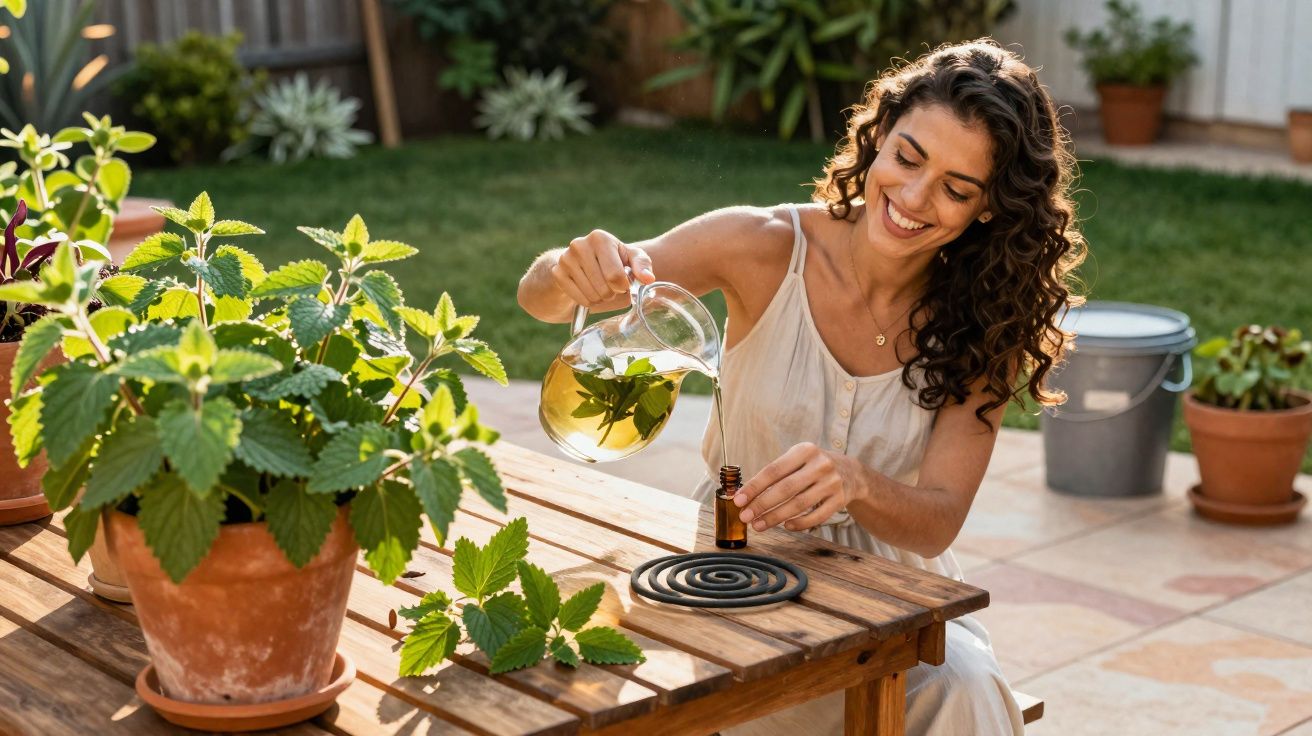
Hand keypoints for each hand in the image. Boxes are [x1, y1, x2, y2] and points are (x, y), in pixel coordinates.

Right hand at [551, 229, 654, 308]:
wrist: (579, 262)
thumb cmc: (611, 259)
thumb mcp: (629, 257)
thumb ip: (642, 265)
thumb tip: (648, 279)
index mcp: (600, 238)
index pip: (615, 276)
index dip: (623, 286)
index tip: (622, 283)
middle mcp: (579, 245)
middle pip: (604, 288)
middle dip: (612, 293)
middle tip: (610, 287)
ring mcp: (565, 259)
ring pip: (592, 296)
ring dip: (600, 299)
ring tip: (600, 289)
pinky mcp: (557, 273)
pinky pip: (579, 299)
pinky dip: (587, 301)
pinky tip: (588, 292)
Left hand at [734, 442, 863, 531]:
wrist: (850, 472)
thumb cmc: (812, 466)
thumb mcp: (797, 459)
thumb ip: (774, 474)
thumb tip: (744, 495)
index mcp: (805, 450)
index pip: (774, 470)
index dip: (754, 486)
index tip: (738, 500)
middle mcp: (820, 465)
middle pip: (785, 489)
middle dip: (761, 504)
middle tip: (745, 517)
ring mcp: (832, 483)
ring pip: (799, 505)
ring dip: (775, 517)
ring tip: (759, 525)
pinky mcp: (840, 500)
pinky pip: (816, 517)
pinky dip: (799, 524)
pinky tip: (785, 526)